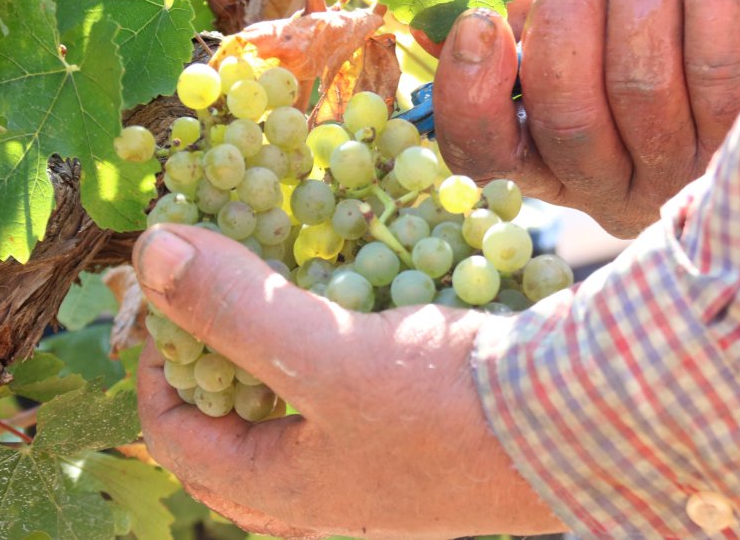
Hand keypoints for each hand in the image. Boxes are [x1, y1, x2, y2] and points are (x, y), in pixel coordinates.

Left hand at [133, 225, 566, 538]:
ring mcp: (379, 465)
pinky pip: (352, 393)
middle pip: (231, 432)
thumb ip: (236, 308)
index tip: (166, 296)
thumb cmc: (452, 407)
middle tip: (209, 296)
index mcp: (286, 489)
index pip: (175, 437)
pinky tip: (355, 294)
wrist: (589, 421)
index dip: (152, 364)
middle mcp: (328, 488)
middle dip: (208, 362)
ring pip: (294, 412)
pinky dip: (336, 344)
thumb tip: (151, 250)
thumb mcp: (329, 356)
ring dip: (272, 350)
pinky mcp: (425, 433)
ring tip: (276, 288)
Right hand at [426, 0, 739, 236]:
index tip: (481, 22)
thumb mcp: (589, 34)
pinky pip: (718, 66)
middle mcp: (613, 185)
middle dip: (568, 15)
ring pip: (640, 84)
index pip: (485, 152)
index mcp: (553, 161)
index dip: (471, 92)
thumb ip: (530, 24)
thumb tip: (462, 16)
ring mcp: (682, 173)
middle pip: (567, 116)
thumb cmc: (663, 33)